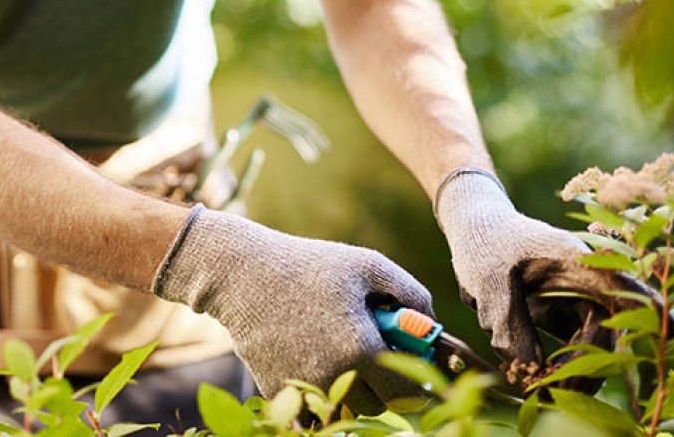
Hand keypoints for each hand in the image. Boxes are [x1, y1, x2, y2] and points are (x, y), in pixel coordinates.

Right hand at [153, 205, 432, 415]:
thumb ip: (410, 291)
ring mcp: (304, 387)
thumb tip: (431, 321)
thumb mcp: (366, 265)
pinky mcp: (279, 391)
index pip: (407, 392)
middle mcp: (334, 377)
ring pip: (345, 408)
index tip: (415, 366)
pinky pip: (313, 404)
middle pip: (377, 406)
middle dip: (383, 384)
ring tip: (343, 350)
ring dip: (353, 388)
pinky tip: (314, 353)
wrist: (242, 274)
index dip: (417, 381)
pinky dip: (321, 387)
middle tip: (374, 352)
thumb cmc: (308, 265)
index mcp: (361, 349)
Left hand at [435, 169, 664, 372]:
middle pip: (606, 330)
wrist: (476, 228)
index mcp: (574, 260)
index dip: (644, 305)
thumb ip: (507, 322)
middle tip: (553, 393)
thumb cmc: (484, 243)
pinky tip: (539, 383)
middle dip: (587, 368)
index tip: (669, 326)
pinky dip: (561, 368)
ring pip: (593, 345)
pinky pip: (576, 348)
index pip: (618, 284)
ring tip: (542, 392)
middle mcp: (586, 281)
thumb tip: (529, 368)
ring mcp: (578, 299)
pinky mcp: (565, 314)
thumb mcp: (487, 280)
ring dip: (575, 373)